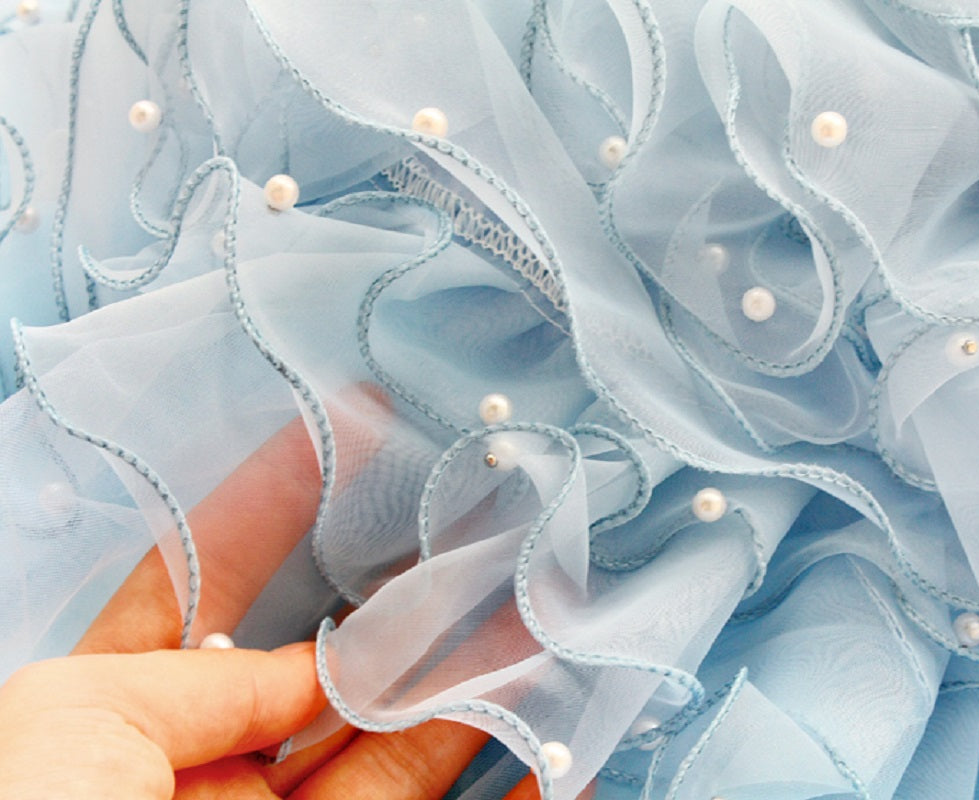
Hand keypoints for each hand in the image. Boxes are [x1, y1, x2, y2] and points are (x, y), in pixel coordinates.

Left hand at [8, 385, 589, 798]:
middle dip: (395, 601)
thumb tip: (314, 665)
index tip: (336, 431)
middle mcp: (198, 781)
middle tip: (470, 532)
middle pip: (318, 671)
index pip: (196, 590)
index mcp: (111, 726)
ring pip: (389, 753)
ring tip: (538, 624)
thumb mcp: (73, 730)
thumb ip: (202, 685)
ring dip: (467, 691)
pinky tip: (554, 758)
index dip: (261, 508)